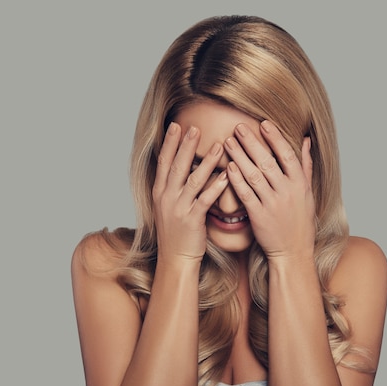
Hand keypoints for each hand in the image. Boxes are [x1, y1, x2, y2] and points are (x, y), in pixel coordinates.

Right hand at [152, 122, 229, 262]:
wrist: (175, 259)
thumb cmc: (176, 233)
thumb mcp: (167, 207)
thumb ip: (172, 187)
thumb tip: (181, 168)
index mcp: (159, 192)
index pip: (163, 162)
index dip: (170, 143)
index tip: (176, 125)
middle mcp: (166, 198)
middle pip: (176, 166)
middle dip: (186, 145)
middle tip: (195, 127)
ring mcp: (178, 209)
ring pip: (193, 180)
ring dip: (206, 162)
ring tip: (219, 146)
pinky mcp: (192, 220)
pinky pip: (205, 200)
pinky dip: (217, 186)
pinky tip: (227, 175)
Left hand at [224, 120, 314, 261]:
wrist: (293, 251)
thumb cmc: (300, 221)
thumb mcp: (308, 192)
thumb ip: (305, 165)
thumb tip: (306, 140)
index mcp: (300, 184)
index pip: (287, 155)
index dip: (275, 138)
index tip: (263, 123)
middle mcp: (287, 192)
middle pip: (267, 162)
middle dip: (251, 143)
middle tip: (238, 127)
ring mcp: (273, 204)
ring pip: (254, 176)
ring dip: (240, 157)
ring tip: (228, 142)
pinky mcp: (259, 217)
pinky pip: (246, 195)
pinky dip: (237, 180)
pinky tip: (228, 167)